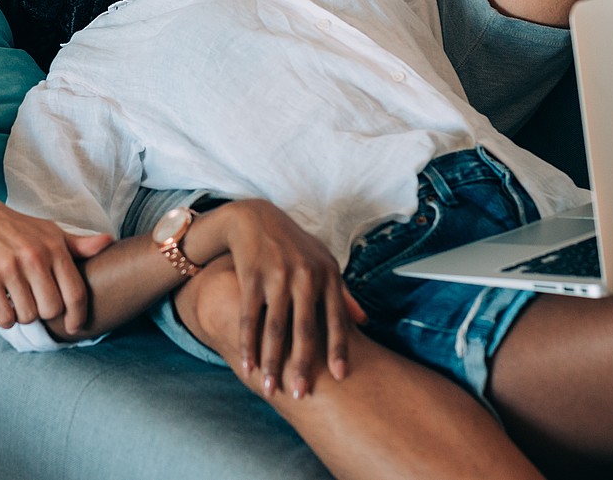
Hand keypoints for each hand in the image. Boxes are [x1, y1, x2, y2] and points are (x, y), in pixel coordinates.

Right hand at [0, 199, 113, 336]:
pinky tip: (4, 305)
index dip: (79, 316)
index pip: (76, 293)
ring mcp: (10, 269)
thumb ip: (79, 245)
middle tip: (38, 303)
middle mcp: (35, 258)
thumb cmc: (18, 227)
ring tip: (20, 300)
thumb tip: (110, 242)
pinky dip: (6, 318)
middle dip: (47, 314)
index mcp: (54, 248)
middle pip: (52, 309)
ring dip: (24, 315)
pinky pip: (4, 316)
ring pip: (28, 315)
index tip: (76, 327)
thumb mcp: (51, 232)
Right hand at [215, 200, 365, 398]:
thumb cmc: (294, 245)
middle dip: (303, 365)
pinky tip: (247, 366)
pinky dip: (248, 345)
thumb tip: (365, 321)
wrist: (255, 218)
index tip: (339, 376)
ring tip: (270, 389)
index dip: (338, 348)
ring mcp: (277, 276)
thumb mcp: (323, 261)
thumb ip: (343, 292)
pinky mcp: (252, 277)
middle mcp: (305, 276)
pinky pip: (250, 318)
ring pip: (276, 328)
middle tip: (301, 395)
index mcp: (327, 275)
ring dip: (272, 362)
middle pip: (305, 329)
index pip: (336, 318)